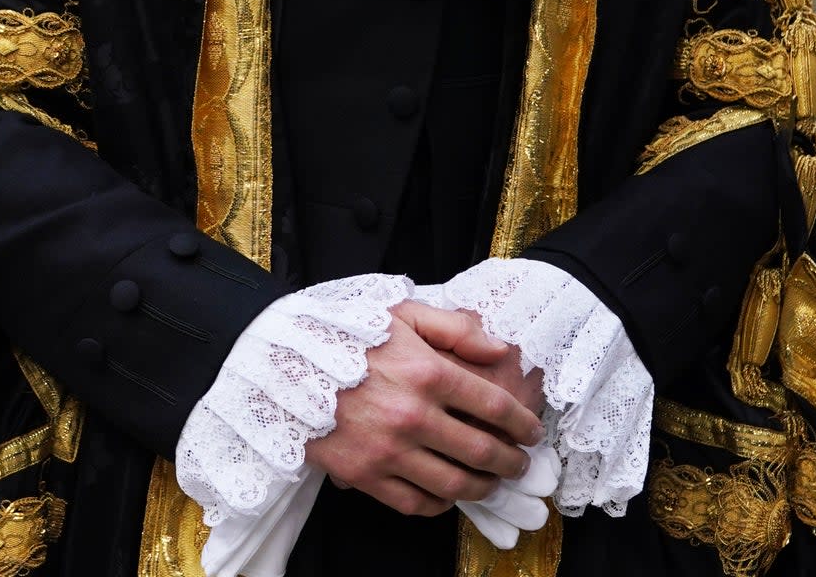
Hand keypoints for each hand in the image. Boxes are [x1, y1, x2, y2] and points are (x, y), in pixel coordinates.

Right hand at [305, 300, 542, 517]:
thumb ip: (454, 328)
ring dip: (482, 488)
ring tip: (491, 483)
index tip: (532, 432)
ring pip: (453, 484)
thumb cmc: (346, 333)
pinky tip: (447, 494)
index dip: (521, 423)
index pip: (492, 406)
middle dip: (510, 462)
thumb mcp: (401, 311)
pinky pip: (414, 503)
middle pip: (481, 451)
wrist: (283, 362)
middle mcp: (414, 415)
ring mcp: (388, 450)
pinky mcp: (364, 475)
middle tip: (520, 465)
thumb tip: (498, 349)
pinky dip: (439, 505)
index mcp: (427, 371)